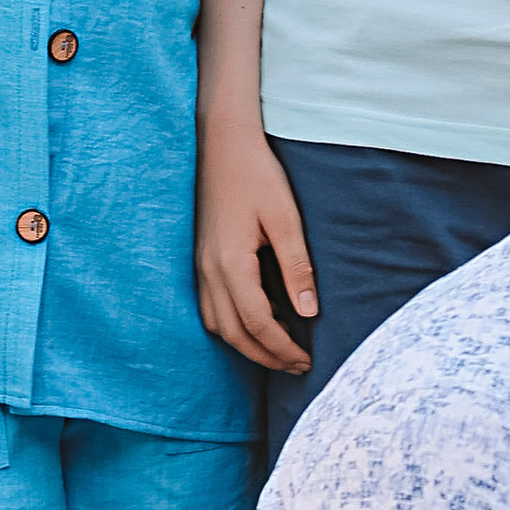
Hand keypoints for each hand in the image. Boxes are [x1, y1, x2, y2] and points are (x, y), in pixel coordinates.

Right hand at [195, 119, 316, 370]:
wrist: (221, 143)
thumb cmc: (257, 174)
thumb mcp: (285, 218)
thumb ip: (297, 266)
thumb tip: (310, 311)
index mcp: (230, 263)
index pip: (256, 324)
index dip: (282, 348)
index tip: (306, 360)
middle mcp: (208, 271)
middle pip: (234, 334)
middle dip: (266, 356)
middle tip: (297, 366)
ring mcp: (199, 266)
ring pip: (217, 325)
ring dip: (247, 344)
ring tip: (279, 351)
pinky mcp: (199, 259)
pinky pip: (209, 308)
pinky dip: (231, 326)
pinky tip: (253, 323)